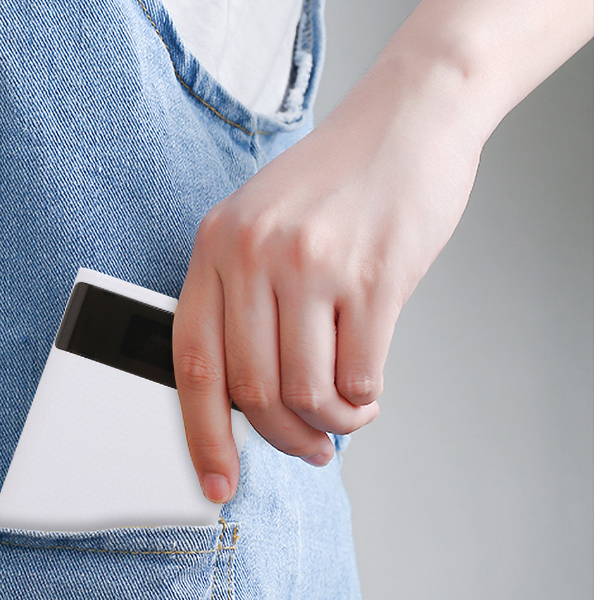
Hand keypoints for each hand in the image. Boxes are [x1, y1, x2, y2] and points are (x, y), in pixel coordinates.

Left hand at [173, 51, 484, 502]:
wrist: (407, 118)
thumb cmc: (333, 182)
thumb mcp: (259, 224)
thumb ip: (242, 300)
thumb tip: (248, 401)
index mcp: (214, 247)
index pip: (192, 363)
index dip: (201, 435)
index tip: (215, 481)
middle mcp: (254, 255)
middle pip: (252, 390)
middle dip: (281, 437)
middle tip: (307, 447)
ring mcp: (313, 264)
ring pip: (307, 392)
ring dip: (329, 426)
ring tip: (343, 418)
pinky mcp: (374, 275)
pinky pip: (360, 375)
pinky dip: (364, 402)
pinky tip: (368, 391)